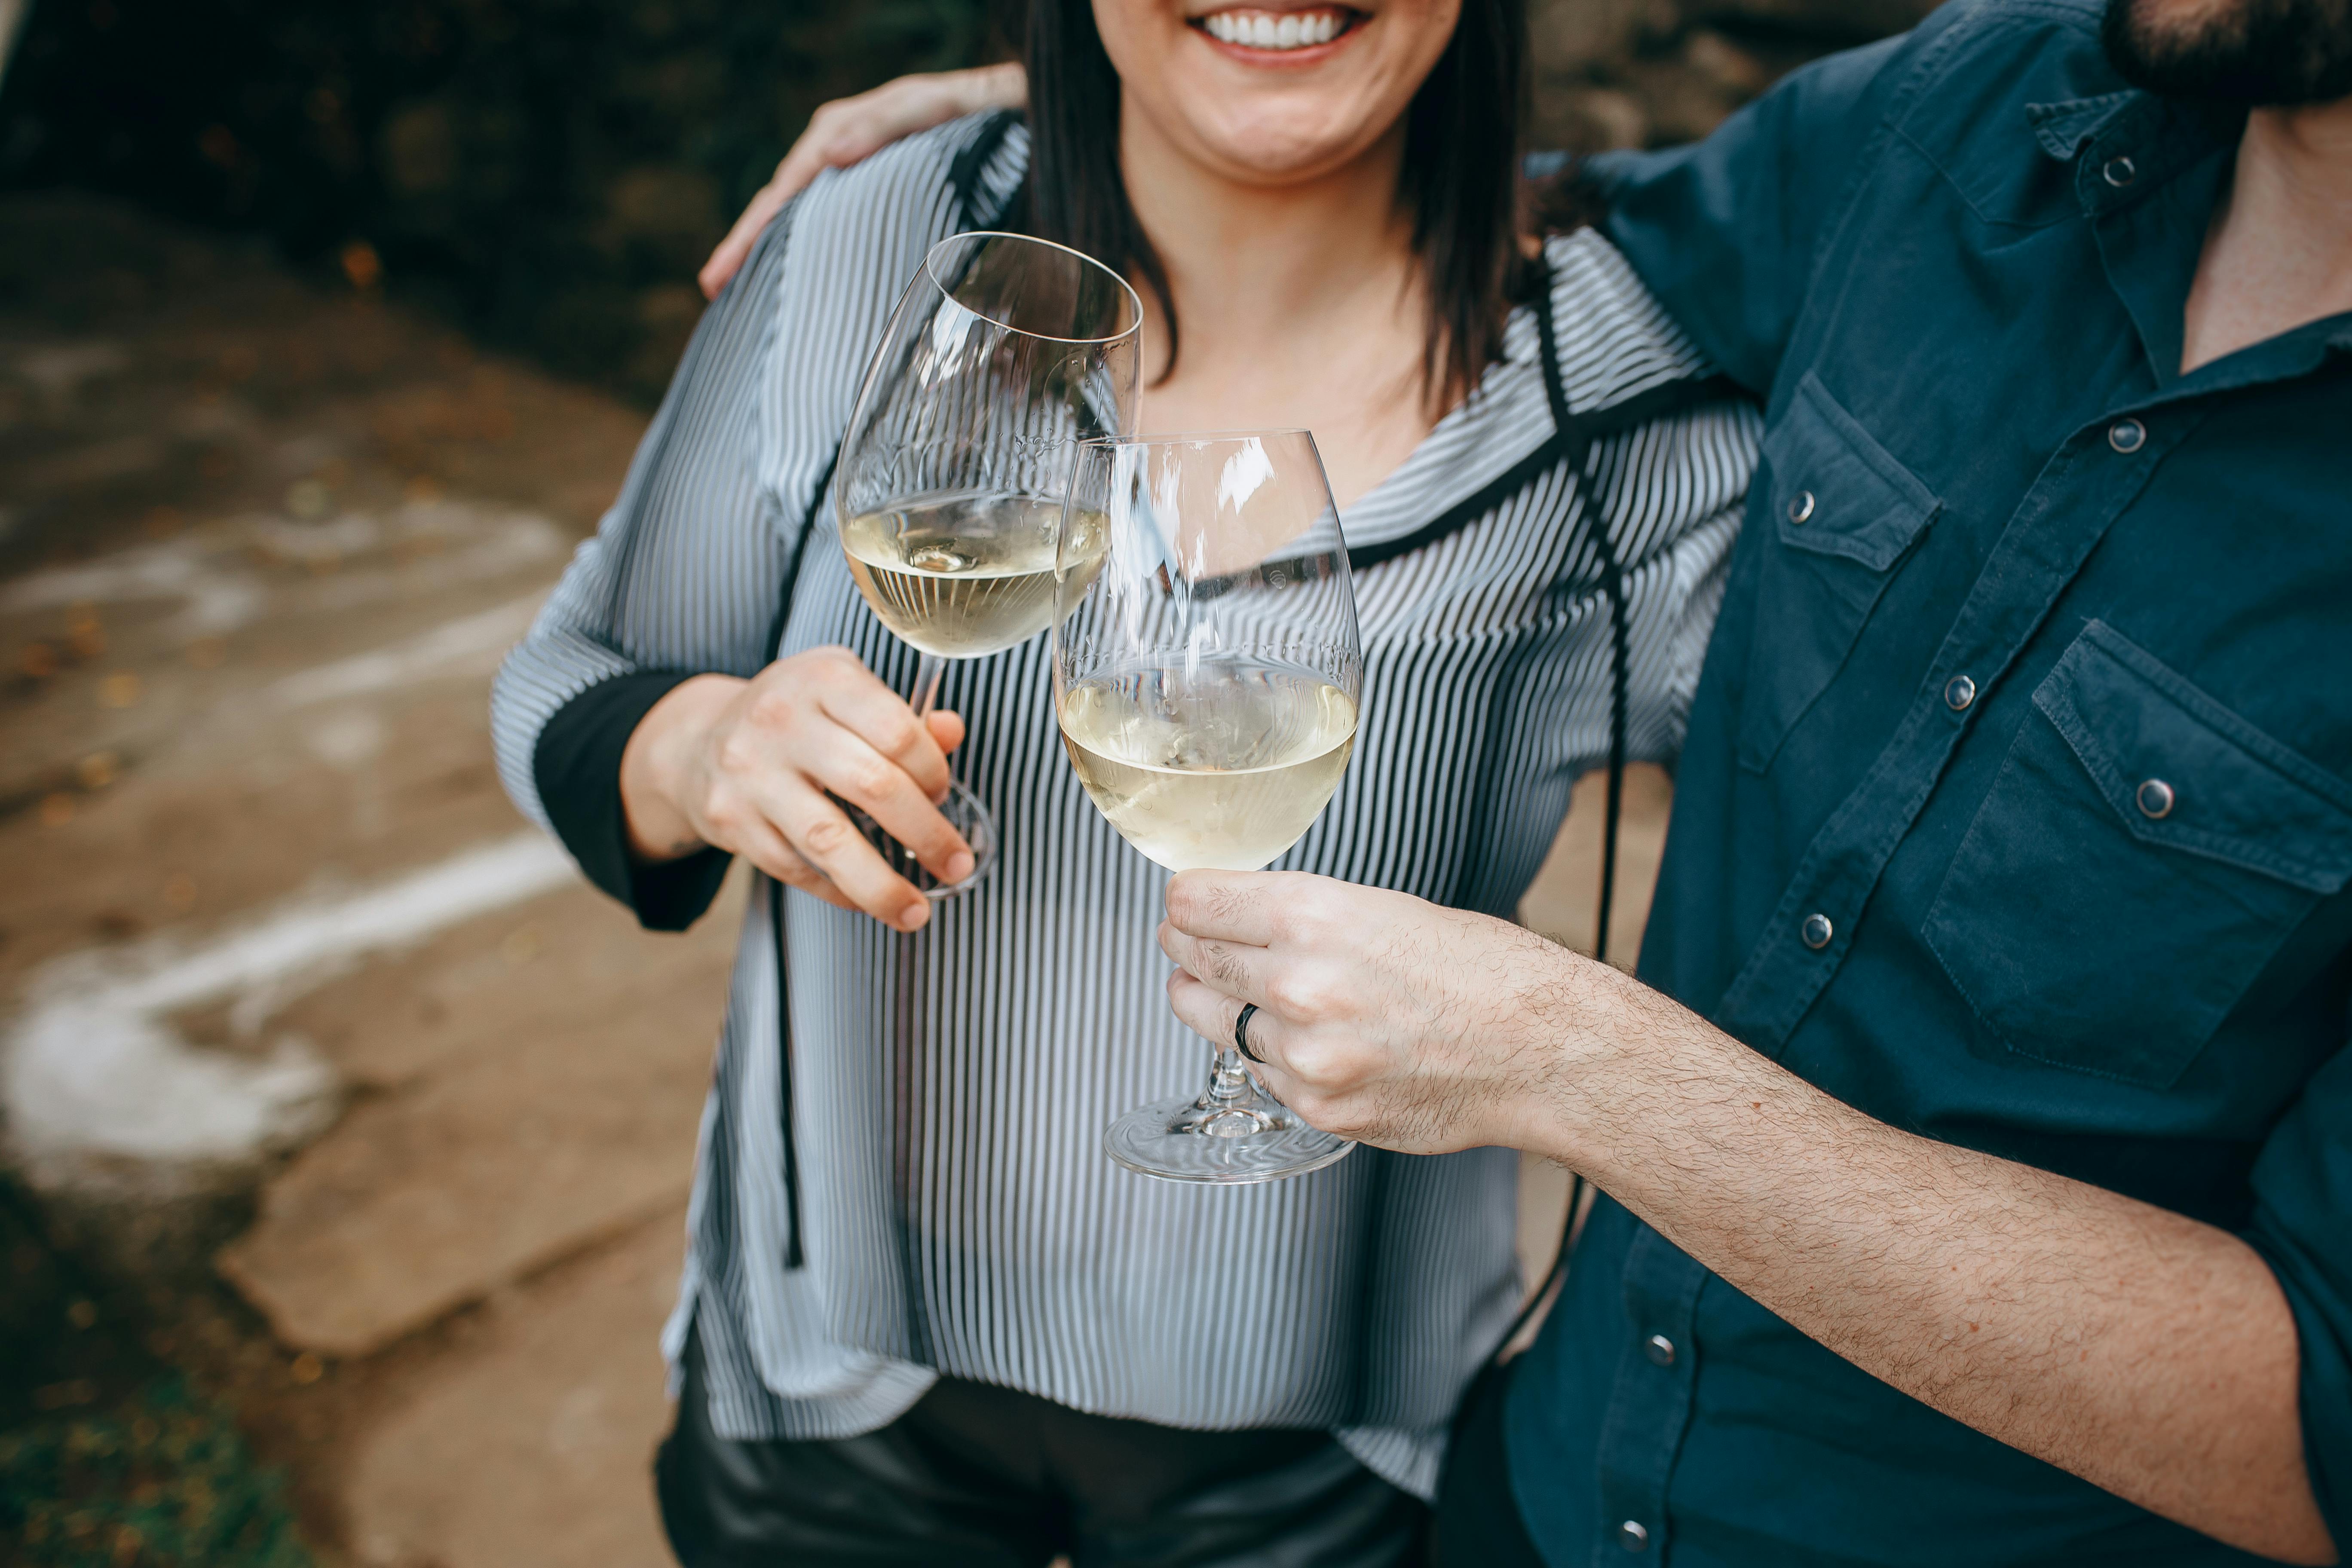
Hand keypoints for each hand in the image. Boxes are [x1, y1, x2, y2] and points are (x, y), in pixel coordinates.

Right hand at [620, 648, 973, 932]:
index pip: (898, 731)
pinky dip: (837, 891)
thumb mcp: (846, 692)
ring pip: (830, 842)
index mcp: (823, 679)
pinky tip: (864, 898)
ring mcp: (750, 772)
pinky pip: (796, 868)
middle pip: (873, 785)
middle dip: (927, 834)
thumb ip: (903, 716)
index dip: (934, 772)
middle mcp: (781, 720)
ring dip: (883, 886)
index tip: (943, 794)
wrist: (700, 740)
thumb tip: (951, 733)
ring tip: (916, 911)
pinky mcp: (729, 819)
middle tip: (955, 863)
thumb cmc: (794, 717)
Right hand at [699, 62, 1030, 298]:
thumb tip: (830, 157)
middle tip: (713, 287)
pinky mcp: (867, 196)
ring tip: (736, 289)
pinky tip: (792, 277)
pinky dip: (802, 248)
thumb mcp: (924, 107)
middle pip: (778, 206)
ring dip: (767, 252)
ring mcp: (846, 177)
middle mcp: (831, 155)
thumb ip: (881, 126)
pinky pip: (826, 224)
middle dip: (744, 246)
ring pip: (797, 219)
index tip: (721, 272)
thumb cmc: (962, 107)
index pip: (781, 189)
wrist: (997, 111)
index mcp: (832, 133)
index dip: (749, 232)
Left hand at [1157, 870, 1594, 1154]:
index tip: (1186, 905)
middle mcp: (1297, 984)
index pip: (1196, 903)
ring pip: (1216, 1024)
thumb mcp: (1383, 908)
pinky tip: (1310, 1042)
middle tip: (1191, 945)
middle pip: (1192, 961)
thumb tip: (1231, 920)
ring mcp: (1305, 1056)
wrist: (1542, 1051)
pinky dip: (1272, 1057)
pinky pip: (1262, 1075)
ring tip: (1253, 996)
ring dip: (1223, 1007)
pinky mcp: (1319, 1109)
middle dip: (1189, 950)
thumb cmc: (1481, 971)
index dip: (1186, 901)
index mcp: (1312, 916)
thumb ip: (1299, 918)